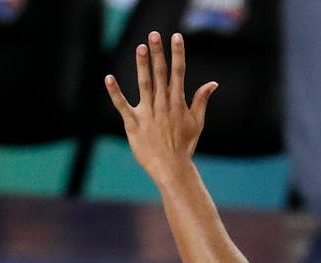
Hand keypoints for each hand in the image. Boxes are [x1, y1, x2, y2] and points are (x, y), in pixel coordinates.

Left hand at [104, 32, 217, 185]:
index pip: (178, 73)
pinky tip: (108, 78)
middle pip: (160, 75)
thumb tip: (212, 84)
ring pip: (144, 86)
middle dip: (158, 54)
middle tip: (154, 35)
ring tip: (140, 48)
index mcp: (177, 103)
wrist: (171, 169)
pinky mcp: (133, 125)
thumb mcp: (196, 123)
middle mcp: (163, 106)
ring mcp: (148, 115)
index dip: (177, 54)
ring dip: (142, 66)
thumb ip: (201, 101)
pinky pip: (122, 107)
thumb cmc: (184, 146)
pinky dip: (115, 93)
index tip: (176, 37)